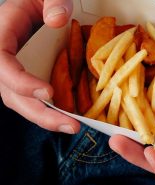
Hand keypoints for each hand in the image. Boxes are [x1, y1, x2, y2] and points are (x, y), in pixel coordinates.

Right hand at [0, 0, 79, 132]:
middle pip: (11, 94)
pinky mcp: (27, 79)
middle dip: (40, 113)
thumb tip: (58, 19)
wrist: (36, 8)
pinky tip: (69, 118)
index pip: (2, 65)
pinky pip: (33, 100)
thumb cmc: (37, 1)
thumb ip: (52, 2)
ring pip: (22, 102)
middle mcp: (3, 60)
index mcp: (1, 37)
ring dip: (47, 118)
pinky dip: (51, 111)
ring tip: (72, 126)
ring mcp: (14, 72)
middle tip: (69, 125)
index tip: (47, 92)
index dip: (21, 82)